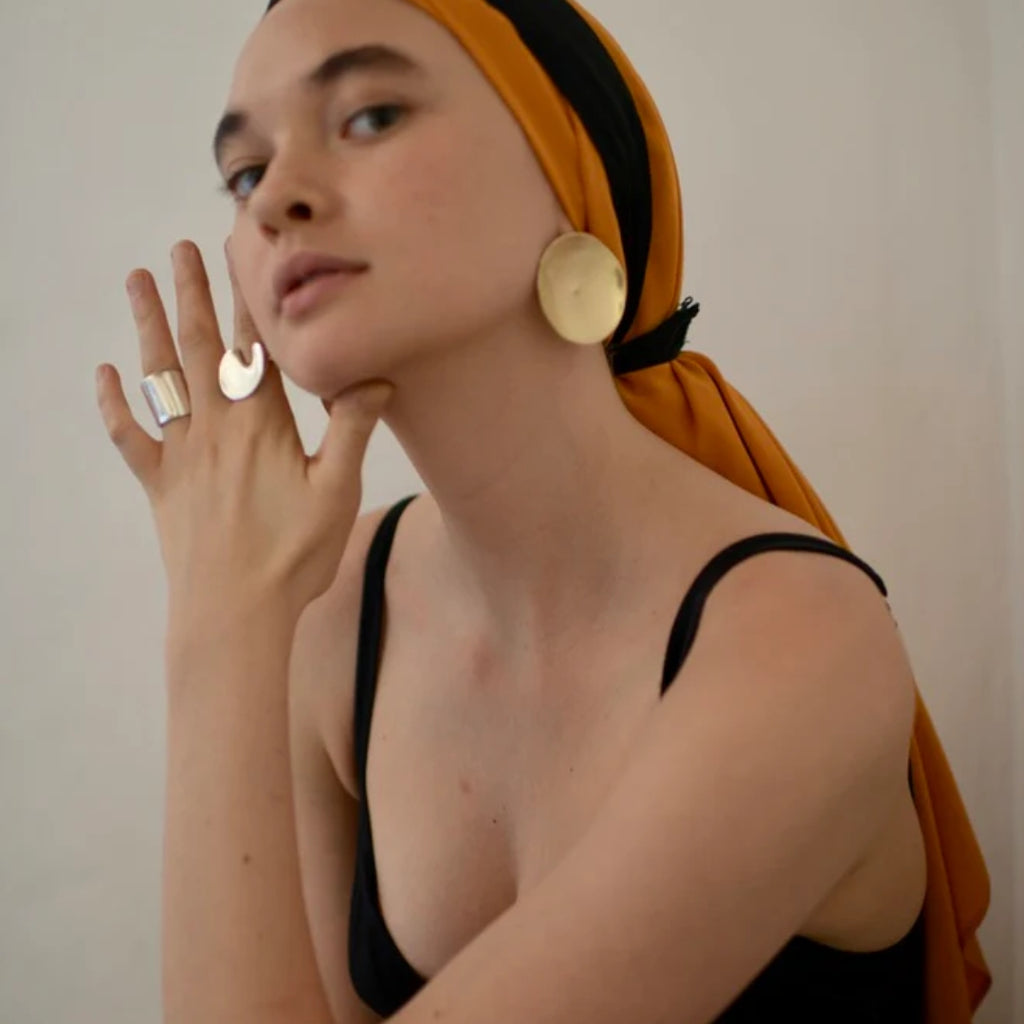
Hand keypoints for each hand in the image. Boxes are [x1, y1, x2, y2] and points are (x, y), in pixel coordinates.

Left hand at [96, 238, 392, 628]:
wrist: (234, 612)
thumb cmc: (293, 555)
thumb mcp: (338, 491)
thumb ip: (353, 429)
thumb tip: (376, 378)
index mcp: (260, 424)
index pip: (252, 346)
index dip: (246, 296)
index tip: (240, 253)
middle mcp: (215, 428)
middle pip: (198, 347)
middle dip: (190, 293)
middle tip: (180, 248)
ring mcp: (181, 455)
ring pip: (160, 377)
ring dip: (148, 327)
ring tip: (137, 281)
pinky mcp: (160, 485)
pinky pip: (130, 436)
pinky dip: (114, 404)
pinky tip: (104, 375)